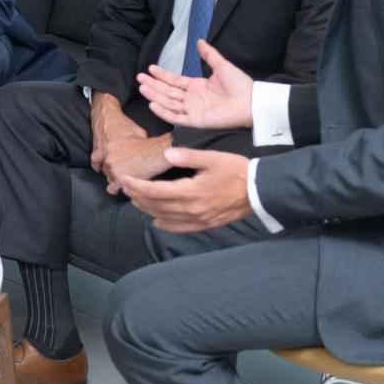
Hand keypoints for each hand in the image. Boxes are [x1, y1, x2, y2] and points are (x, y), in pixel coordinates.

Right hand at [88, 91, 147, 171]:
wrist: (106, 114)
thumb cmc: (123, 123)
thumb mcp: (139, 132)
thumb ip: (142, 144)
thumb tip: (149, 154)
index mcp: (123, 152)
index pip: (125, 172)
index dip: (129, 179)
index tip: (132, 182)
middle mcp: (110, 154)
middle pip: (114, 173)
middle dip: (120, 177)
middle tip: (126, 178)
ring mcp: (101, 152)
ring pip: (105, 169)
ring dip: (110, 172)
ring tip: (116, 174)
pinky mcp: (96, 149)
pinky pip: (94, 161)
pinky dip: (97, 166)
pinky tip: (99, 168)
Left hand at [99, 133, 173, 194]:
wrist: (156, 153)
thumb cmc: (146, 145)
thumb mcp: (128, 138)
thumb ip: (119, 143)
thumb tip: (120, 147)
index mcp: (108, 147)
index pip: (95, 158)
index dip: (98, 164)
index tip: (99, 168)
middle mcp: (108, 158)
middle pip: (105, 170)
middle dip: (112, 171)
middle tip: (123, 171)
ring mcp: (113, 170)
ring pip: (110, 179)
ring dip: (116, 180)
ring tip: (126, 178)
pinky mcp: (120, 180)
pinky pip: (112, 188)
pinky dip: (116, 189)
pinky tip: (122, 188)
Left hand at [118, 148, 251, 231]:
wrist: (259, 191)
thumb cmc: (236, 171)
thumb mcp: (212, 158)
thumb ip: (188, 157)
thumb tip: (166, 155)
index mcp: (191, 191)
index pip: (154, 191)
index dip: (136, 186)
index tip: (124, 179)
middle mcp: (192, 209)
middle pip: (156, 205)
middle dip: (136, 196)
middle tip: (124, 188)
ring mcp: (199, 219)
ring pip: (165, 218)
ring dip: (146, 209)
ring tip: (134, 200)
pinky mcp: (206, 225)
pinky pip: (180, 228)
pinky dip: (165, 225)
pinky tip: (157, 221)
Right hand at [137, 41, 253, 130]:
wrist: (250, 101)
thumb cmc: (240, 85)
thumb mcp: (222, 66)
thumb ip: (209, 55)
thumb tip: (200, 41)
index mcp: (197, 86)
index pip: (174, 81)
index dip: (162, 75)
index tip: (150, 69)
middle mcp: (192, 99)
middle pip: (167, 92)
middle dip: (153, 85)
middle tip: (139, 78)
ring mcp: (193, 110)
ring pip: (168, 103)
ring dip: (154, 95)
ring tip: (142, 87)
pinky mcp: (196, 120)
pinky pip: (176, 117)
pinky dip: (163, 112)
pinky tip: (153, 104)